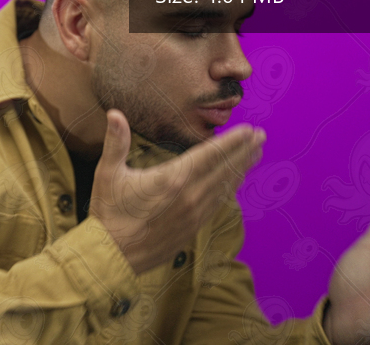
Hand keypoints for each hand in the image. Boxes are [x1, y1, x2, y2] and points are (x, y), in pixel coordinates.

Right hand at [88, 109, 263, 274]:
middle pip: (224, 169)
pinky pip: (218, 203)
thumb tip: (114, 112)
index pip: (210, 155)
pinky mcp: (193, 228)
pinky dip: (230, 188)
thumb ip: (116, 142)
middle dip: (244, 151)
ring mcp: (194, 214)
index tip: (249, 129)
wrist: (112, 256)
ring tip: (255, 154)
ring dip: (241, 169)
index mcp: (173, 178)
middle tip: (261, 136)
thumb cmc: (108, 213)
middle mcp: (190, 196)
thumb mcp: (108, 173)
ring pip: (225, 186)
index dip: (232, 141)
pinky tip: (234, 182)